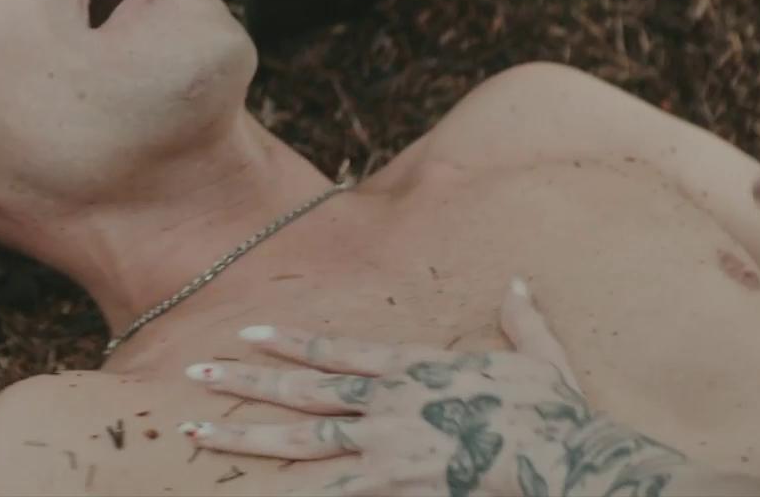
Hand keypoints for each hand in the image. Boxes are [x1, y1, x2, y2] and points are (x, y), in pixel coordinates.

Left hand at [177, 278, 688, 496]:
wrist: (564, 455)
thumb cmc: (555, 413)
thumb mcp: (540, 360)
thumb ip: (521, 324)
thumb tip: (520, 284)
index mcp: (416, 370)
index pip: (338, 352)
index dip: (291, 343)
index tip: (248, 332)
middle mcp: (391, 404)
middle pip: (303, 393)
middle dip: (246, 383)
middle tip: (195, 373)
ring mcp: (389, 446)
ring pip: (301, 443)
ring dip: (245, 437)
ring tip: (195, 432)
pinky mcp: (396, 484)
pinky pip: (333, 492)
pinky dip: (295, 490)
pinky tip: (256, 490)